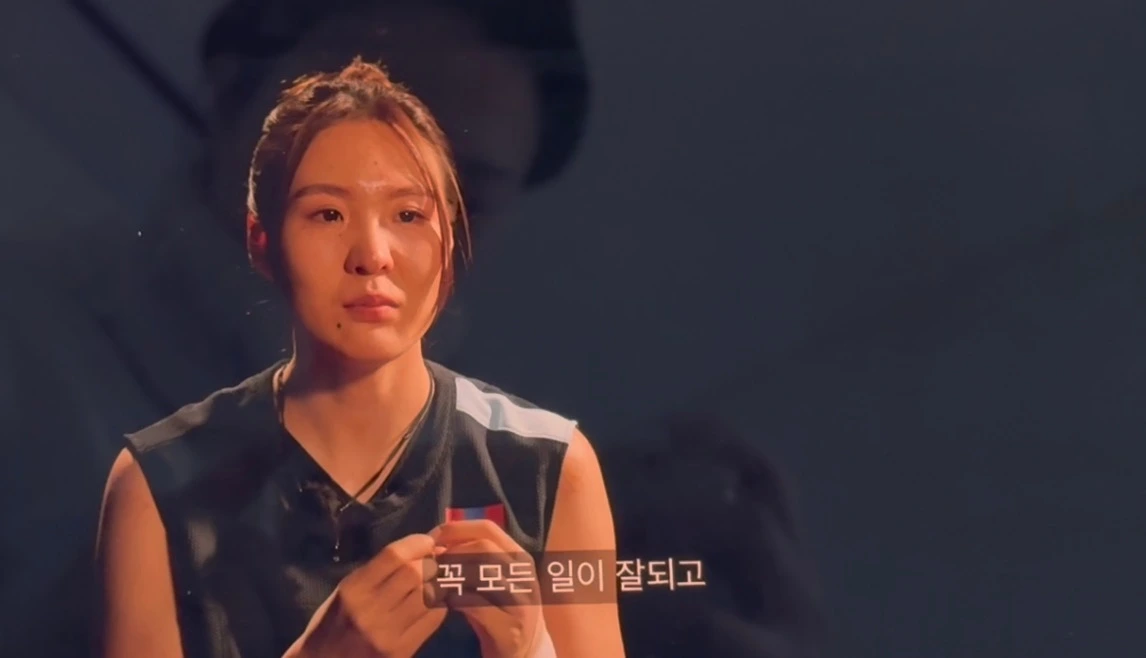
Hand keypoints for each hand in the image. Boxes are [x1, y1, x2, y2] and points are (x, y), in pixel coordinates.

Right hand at [285, 533, 446, 657]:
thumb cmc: (335, 622)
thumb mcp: (348, 589)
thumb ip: (380, 570)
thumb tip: (422, 548)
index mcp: (354, 589)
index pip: (394, 556)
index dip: (418, 543)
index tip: (427, 541)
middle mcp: (371, 610)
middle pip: (416, 573)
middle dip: (430, 562)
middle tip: (433, 561)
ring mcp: (388, 633)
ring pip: (430, 595)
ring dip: (438, 583)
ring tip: (435, 580)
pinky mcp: (402, 651)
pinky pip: (433, 618)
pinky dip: (439, 605)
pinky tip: (432, 602)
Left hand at [430, 520, 545, 657]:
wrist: (527, 652)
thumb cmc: (501, 612)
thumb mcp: (493, 580)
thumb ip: (472, 560)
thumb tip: (436, 543)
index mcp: (519, 557)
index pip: (488, 528)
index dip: (456, 529)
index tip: (432, 539)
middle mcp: (524, 575)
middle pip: (483, 547)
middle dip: (451, 553)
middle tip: (432, 565)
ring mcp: (521, 601)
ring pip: (482, 573)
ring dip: (452, 575)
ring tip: (436, 583)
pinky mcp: (510, 627)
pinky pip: (476, 605)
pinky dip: (456, 600)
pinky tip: (446, 603)